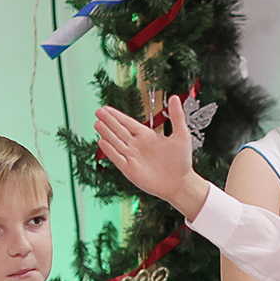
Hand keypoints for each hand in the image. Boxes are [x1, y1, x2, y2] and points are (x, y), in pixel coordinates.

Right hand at [95, 98, 204, 216]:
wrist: (181, 183)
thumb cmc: (182, 160)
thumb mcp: (181, 135)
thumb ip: (177, 116)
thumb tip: (174, 97)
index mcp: (146, 136)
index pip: (128, 123)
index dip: (117, 116)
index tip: (106, 108)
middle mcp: (137, 145)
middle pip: (119, 131)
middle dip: (109, 121)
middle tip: (98, 111)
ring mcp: (132, 157)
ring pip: (116, 143)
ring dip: (107, 133)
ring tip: (97, 123)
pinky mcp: (130, 170)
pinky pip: (118, 158)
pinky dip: (110, 151)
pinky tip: (102, 141)